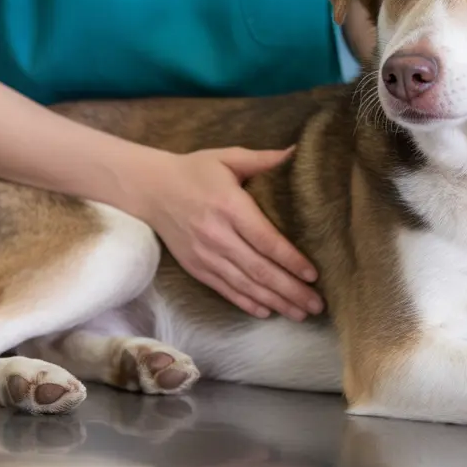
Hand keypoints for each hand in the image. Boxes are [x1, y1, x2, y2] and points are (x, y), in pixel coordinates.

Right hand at [132, 147, 323, 321]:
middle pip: (259, 269)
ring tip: (300, 314)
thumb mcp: (227, 157)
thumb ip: (263, 159)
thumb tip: (297, 152)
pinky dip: (247, 303)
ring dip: (275, 301)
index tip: (313, 274)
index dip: (290, 260)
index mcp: (229, 206)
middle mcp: (217, 235)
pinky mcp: (196, 268)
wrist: (150, 190)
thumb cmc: (194, 171)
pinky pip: (225, 290)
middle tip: (316, 304)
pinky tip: (267, 311)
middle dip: (290, 289)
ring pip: (245, 285)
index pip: (265, 239)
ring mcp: (205, 255)